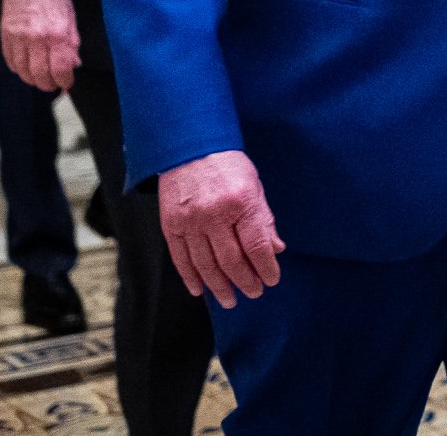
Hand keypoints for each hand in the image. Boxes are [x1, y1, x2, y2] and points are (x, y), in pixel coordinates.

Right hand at [0, 0, 80, 92]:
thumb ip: (72, 43)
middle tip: (52, 84)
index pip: (60, 69)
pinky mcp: (5, 35)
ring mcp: (18, 37)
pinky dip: (18, 69)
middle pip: (40, 74)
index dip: (64, 81)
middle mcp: (37, 37)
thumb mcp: (70, 18)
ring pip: (23, 71)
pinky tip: (25, 68)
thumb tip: (73, 65)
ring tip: (39, 79)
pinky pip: (10, 61)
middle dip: (48, 84)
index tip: (66, 83)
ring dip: (32, 79)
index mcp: (57, 33)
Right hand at [160, 149, 284, 307]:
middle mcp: (214, 214)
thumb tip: (275, 249)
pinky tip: (200, 290)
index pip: (256, 245)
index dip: (265, 267)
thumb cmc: (226, 164)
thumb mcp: (254, 185)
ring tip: (230, 299)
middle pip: (231, 260)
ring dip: (219, 286)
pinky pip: (181, 258)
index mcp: (240, 202)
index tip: (271, 279)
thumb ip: (264, 219)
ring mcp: (190, 221)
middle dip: (245, 281)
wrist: (189, 146)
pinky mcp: (171, 224)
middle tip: (253, 292)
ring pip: (206, 265)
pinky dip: (190, 277)